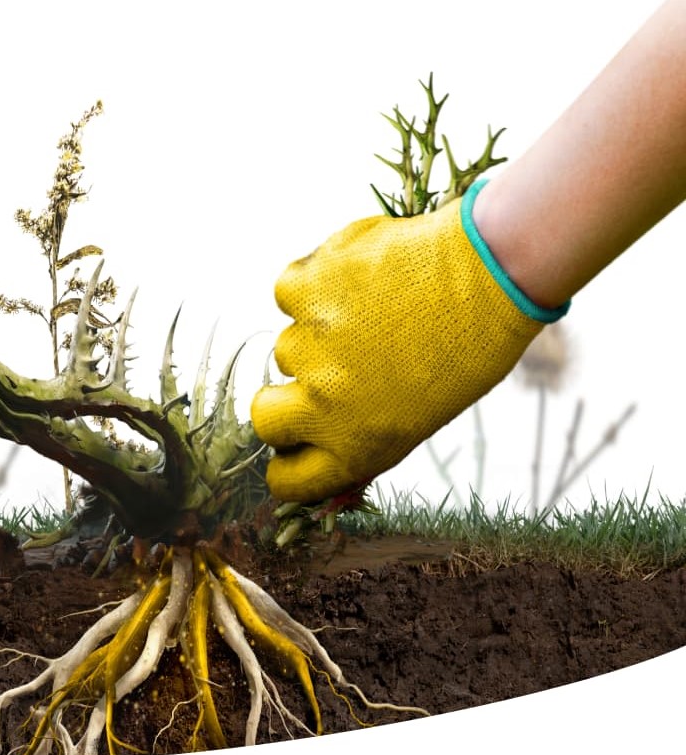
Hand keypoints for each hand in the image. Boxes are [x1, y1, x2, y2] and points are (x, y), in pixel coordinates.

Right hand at [251, 181, 566, 502]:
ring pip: (286, 347)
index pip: (287, 479)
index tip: (296, 443)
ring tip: (369, 314)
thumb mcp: (422, 416)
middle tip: (318, 375)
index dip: (288, 460)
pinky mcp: (303, 290)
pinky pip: (288, 294)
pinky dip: (313, 283)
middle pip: (264, 417)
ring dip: (314, 336)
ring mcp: (308, 344)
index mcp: (356, 445)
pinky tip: (356, 278)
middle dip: (280, 402)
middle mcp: (323, 401)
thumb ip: (365, 433)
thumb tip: (326, 445)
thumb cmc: (469, 347)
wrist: (491, 275)